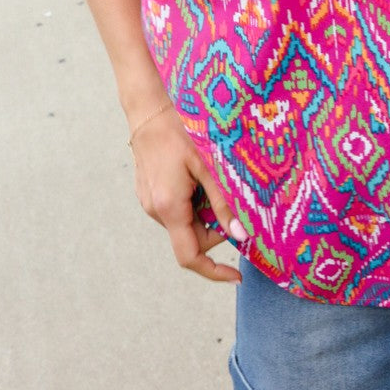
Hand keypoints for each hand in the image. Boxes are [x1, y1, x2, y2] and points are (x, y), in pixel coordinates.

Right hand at [128, 105, 246, 282]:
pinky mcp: (149, 195)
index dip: (214, 271)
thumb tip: (241, 235)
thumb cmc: (180, 134)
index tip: (237, 275)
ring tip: (211, 182)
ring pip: (185, 224)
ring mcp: (149, 204)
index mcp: (170, 208)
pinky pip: (175, 212)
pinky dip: (192, 205)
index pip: (190, 256)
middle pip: (192, 239)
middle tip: (231, 203)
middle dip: (215, 230)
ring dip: (204, 214)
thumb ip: (222, 204)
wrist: (148, 114)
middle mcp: (156, 211)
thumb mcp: (207, 168)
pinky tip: (196, 179)